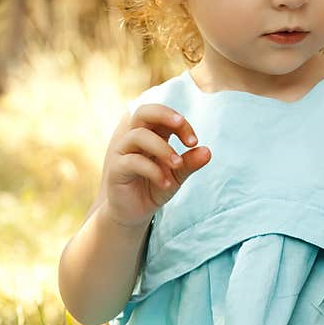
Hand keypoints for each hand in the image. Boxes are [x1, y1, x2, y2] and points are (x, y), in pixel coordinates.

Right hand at [104, 104, 210, 227]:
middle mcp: (133, 138)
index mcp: (150, 133)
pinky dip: (154, 171)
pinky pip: (133, 162)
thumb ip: (189, 163)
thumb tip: (207, 151)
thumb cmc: (155, 186)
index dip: (180, 123)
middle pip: (143, 112)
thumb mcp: (177, 175)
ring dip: (163, 149)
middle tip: (186, 136)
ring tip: (178, 164)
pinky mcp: (116, 169)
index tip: (193, 141)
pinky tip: (166, 184)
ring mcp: (121, 152)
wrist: (134, 212)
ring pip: (139, 136)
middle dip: (166, 116)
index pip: (162, 115)